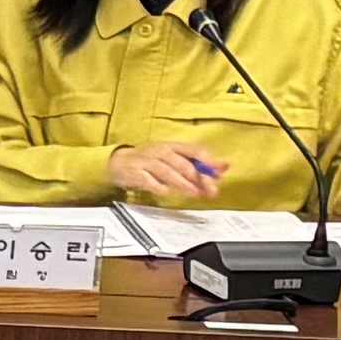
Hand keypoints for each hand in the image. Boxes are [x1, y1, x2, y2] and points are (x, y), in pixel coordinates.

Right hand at [107, 142, 227, 202]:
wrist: (118, 162)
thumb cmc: (149, 161)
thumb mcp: (172, 159)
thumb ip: (195, 165)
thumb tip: (222, 169)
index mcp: (172, 146)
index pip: (194, 151)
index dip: (209, 161)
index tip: (221, 171)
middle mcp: (160, 151)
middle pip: (183, 163)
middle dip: (198, 177)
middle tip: (210, 189)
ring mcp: (147, 161)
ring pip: (167, 171)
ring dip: (183, 183)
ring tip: (194, 193)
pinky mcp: (135, 173)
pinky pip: (148, 180)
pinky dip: (158, 186)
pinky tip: (167, 192)